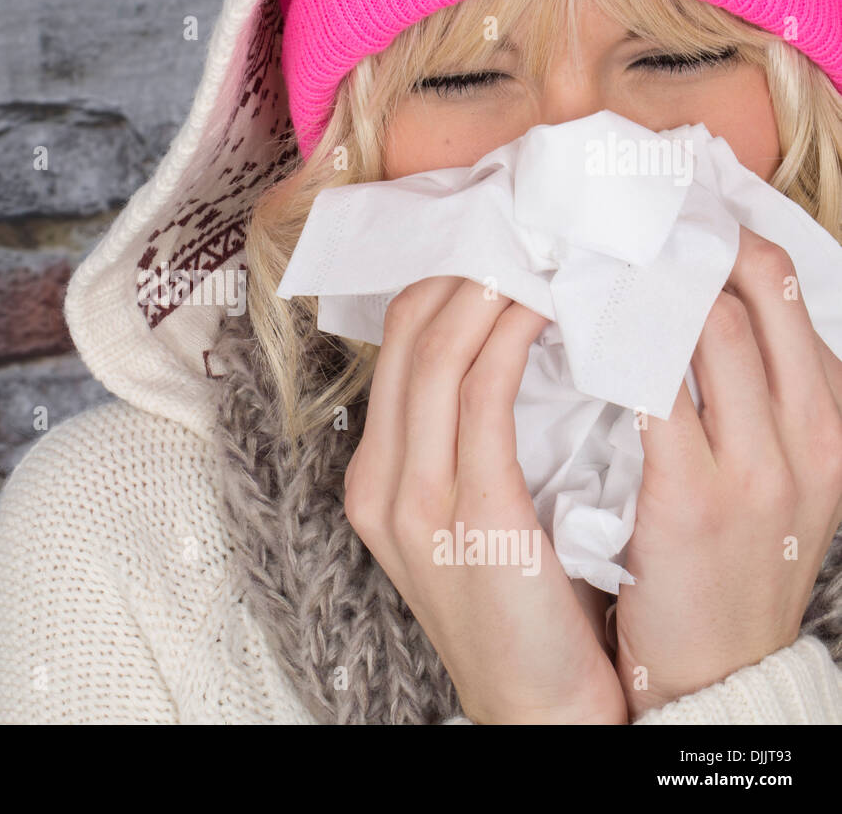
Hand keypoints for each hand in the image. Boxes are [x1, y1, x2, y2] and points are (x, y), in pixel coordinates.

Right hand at [344, 275, 626, 723]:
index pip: (396, 344)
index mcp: (374, 478)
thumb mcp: (471, 520)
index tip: (504, 239)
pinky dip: (517, 335)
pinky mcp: (470, 513)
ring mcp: (413, 498)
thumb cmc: (523, 608)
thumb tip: (512, 349)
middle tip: (531, 221)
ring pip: (439, 349)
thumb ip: (469, 444)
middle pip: (409, 332)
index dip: (446, 278)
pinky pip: (485, 392)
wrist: (536, 706)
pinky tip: (555, 309)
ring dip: (497, 286)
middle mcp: (379, 481)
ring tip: (549, 251)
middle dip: (470, 262)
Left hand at [614, 226, 841, 718]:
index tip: (646, 210)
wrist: (716, 671)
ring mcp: (756, 465)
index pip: (778, 282)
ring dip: (626, 283)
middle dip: (662, 243)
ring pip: (694, 324)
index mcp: (825, 416)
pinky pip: (646, 388)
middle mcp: (806, 430)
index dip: (710, 232)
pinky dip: (605, 344)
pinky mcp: (692, 497)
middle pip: (741, 287)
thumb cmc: (726, 561)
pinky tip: (561, 327)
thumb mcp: (766, 471)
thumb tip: (679, 305)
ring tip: (569, 259)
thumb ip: (741, 394)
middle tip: (594, 217)